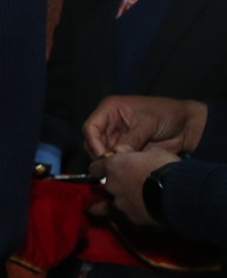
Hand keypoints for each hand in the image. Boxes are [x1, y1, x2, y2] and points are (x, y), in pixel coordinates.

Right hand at [83, 96, 207, 157]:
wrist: (187, 126)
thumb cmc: (167, 115)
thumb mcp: (148, 123)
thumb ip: (132, 139)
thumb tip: (117, 154)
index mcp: (110, 109)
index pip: (91, 128)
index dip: (94, 143)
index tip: (104, 157)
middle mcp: (109, 122)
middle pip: (92, 142)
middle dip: (100, 154)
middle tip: (111, 167)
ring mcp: (116, 136)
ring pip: (101, 152)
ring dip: (108, 161)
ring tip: (119, 168)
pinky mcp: (124, 147)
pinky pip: (114, 158)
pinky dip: (117, 164)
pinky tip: (124, 169)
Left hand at [95, 147, 178, 225]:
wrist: (179, 193)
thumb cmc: (165, 167)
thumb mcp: (152, 151)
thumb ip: (133, 152)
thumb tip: (121, 151)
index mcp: (114, 167)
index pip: (95, 168)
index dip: (100, 169)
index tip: (105, 170)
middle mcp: (112, 186)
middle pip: (107, 188)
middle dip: (115, 187)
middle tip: (128, 187)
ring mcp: (121, 205)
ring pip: (114, 205)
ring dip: (122, 203)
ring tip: (127, 206)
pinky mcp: (133, 220)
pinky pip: (131, 216)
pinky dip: (136, 214)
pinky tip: (144, 214)